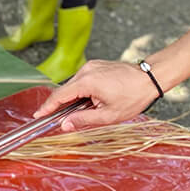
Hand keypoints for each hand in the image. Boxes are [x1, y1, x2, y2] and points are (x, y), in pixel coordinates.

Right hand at [32, 60, 160, 130]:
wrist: (151, 77)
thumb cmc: (134, 96)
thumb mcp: (109, 115)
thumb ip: (83, 120)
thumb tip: (65, 125)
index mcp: (86, 82)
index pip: (59, 96)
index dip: (47, 107)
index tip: (38, 115)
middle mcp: (85, 71)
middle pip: (65, 90)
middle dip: (62, 105)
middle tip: (63, 119)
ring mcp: (91, 66)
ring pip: (74, 85)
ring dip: (75, 98)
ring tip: (88, 110)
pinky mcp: (97, 65)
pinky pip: (83, 80)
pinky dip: (83, 91)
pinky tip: (94, 100)